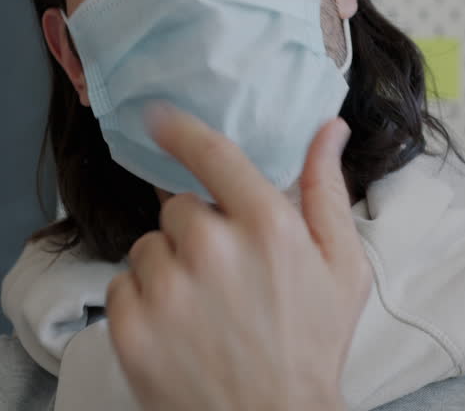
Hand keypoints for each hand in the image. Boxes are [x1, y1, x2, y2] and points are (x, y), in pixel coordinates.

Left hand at [105, 105, 371, 410]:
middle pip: (179, 208)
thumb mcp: (343, 269)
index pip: (211, 154)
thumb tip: (329, 129)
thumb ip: (327, 191)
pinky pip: (120, 286)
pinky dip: (141, 306)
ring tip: (204, 312)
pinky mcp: (132, 327)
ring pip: (147, 248)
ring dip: (168, 271)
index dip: (180, 129)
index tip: (157, 115)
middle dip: (197, 235)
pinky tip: (177, 333)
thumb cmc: (311, 349)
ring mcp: (168, 289)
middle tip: (227, 279)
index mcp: (268, 226)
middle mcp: (213, 249)